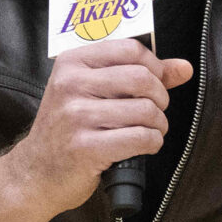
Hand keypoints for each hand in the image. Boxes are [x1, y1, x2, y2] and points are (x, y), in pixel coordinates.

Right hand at [6, 40, 193, 215]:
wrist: (36, 172)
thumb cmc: (71, 128)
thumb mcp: (94, 91)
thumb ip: (140, 74)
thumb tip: (184, 67)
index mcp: (72, 62)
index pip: (130, 49)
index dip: (154, 67)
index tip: (154, 84)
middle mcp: (70, 84)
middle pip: (142, 78)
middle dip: (160, 98)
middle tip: (153, 111)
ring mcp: (76, 116)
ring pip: (146, 110)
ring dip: (159, 124)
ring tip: (148, 130)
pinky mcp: (85, 147)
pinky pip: (141, 137)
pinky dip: (153, 143)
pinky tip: (143, 145)